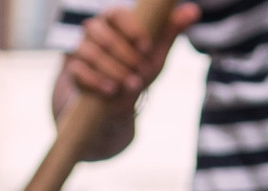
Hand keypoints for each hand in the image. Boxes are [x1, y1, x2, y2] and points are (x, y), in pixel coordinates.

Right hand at [56, 1, 194, 118]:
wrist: (117, 102)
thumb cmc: (137, 69)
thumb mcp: (156, 52)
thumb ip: (170, 30)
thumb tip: (194, 10)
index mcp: (113, 20)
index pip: (117, 14)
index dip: (131, 29)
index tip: (146, 47)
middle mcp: (94, 30)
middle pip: (103, 35)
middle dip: (124, 56)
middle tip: (141, 72)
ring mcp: (81, 50)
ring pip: (91, 53)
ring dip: (113, 70)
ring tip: (132, 84)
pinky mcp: (73, 71)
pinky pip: (79, 71)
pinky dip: (96, 81)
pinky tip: (111, 90)